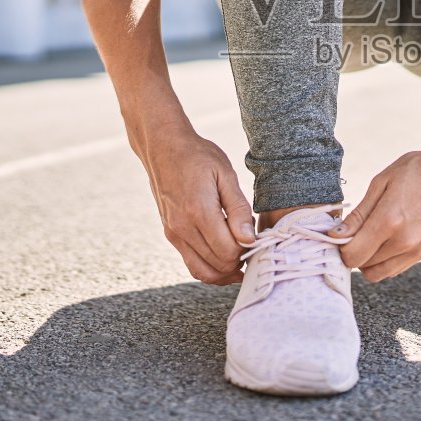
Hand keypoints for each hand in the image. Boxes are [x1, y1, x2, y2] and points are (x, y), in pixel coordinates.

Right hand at [136, 127, 255, 285]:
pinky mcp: (170, 235)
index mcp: (199, 212)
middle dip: (239, 261)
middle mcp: (182, 228)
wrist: (163, 148)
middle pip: (218, 266)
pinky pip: (192, 264)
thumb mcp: (225, 174)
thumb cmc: (197, 156)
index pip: (229, 252)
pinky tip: (225, 256)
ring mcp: (173, 234)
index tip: (257, 236)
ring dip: (225, 270)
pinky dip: (210, 267)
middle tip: (252, 244)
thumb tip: (249, 239)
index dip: (247, 250)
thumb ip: (238, 208)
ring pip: (204, 272)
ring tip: (241, 256)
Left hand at [326, 150, 420, 281]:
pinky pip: (396, 268)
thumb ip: (359, 214)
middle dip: (354, 253)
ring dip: (370, 260)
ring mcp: (417, 250)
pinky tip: (388, 239)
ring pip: (379, 273)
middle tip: (355, 234)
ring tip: (371, 237)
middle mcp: (404, 241)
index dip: (341, 248)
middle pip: (364, 267)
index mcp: (389, 221)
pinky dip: (386, 260)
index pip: (353, 256)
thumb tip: (336, 235)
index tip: (341, 235)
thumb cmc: (417, 171)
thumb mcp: (381, 183)